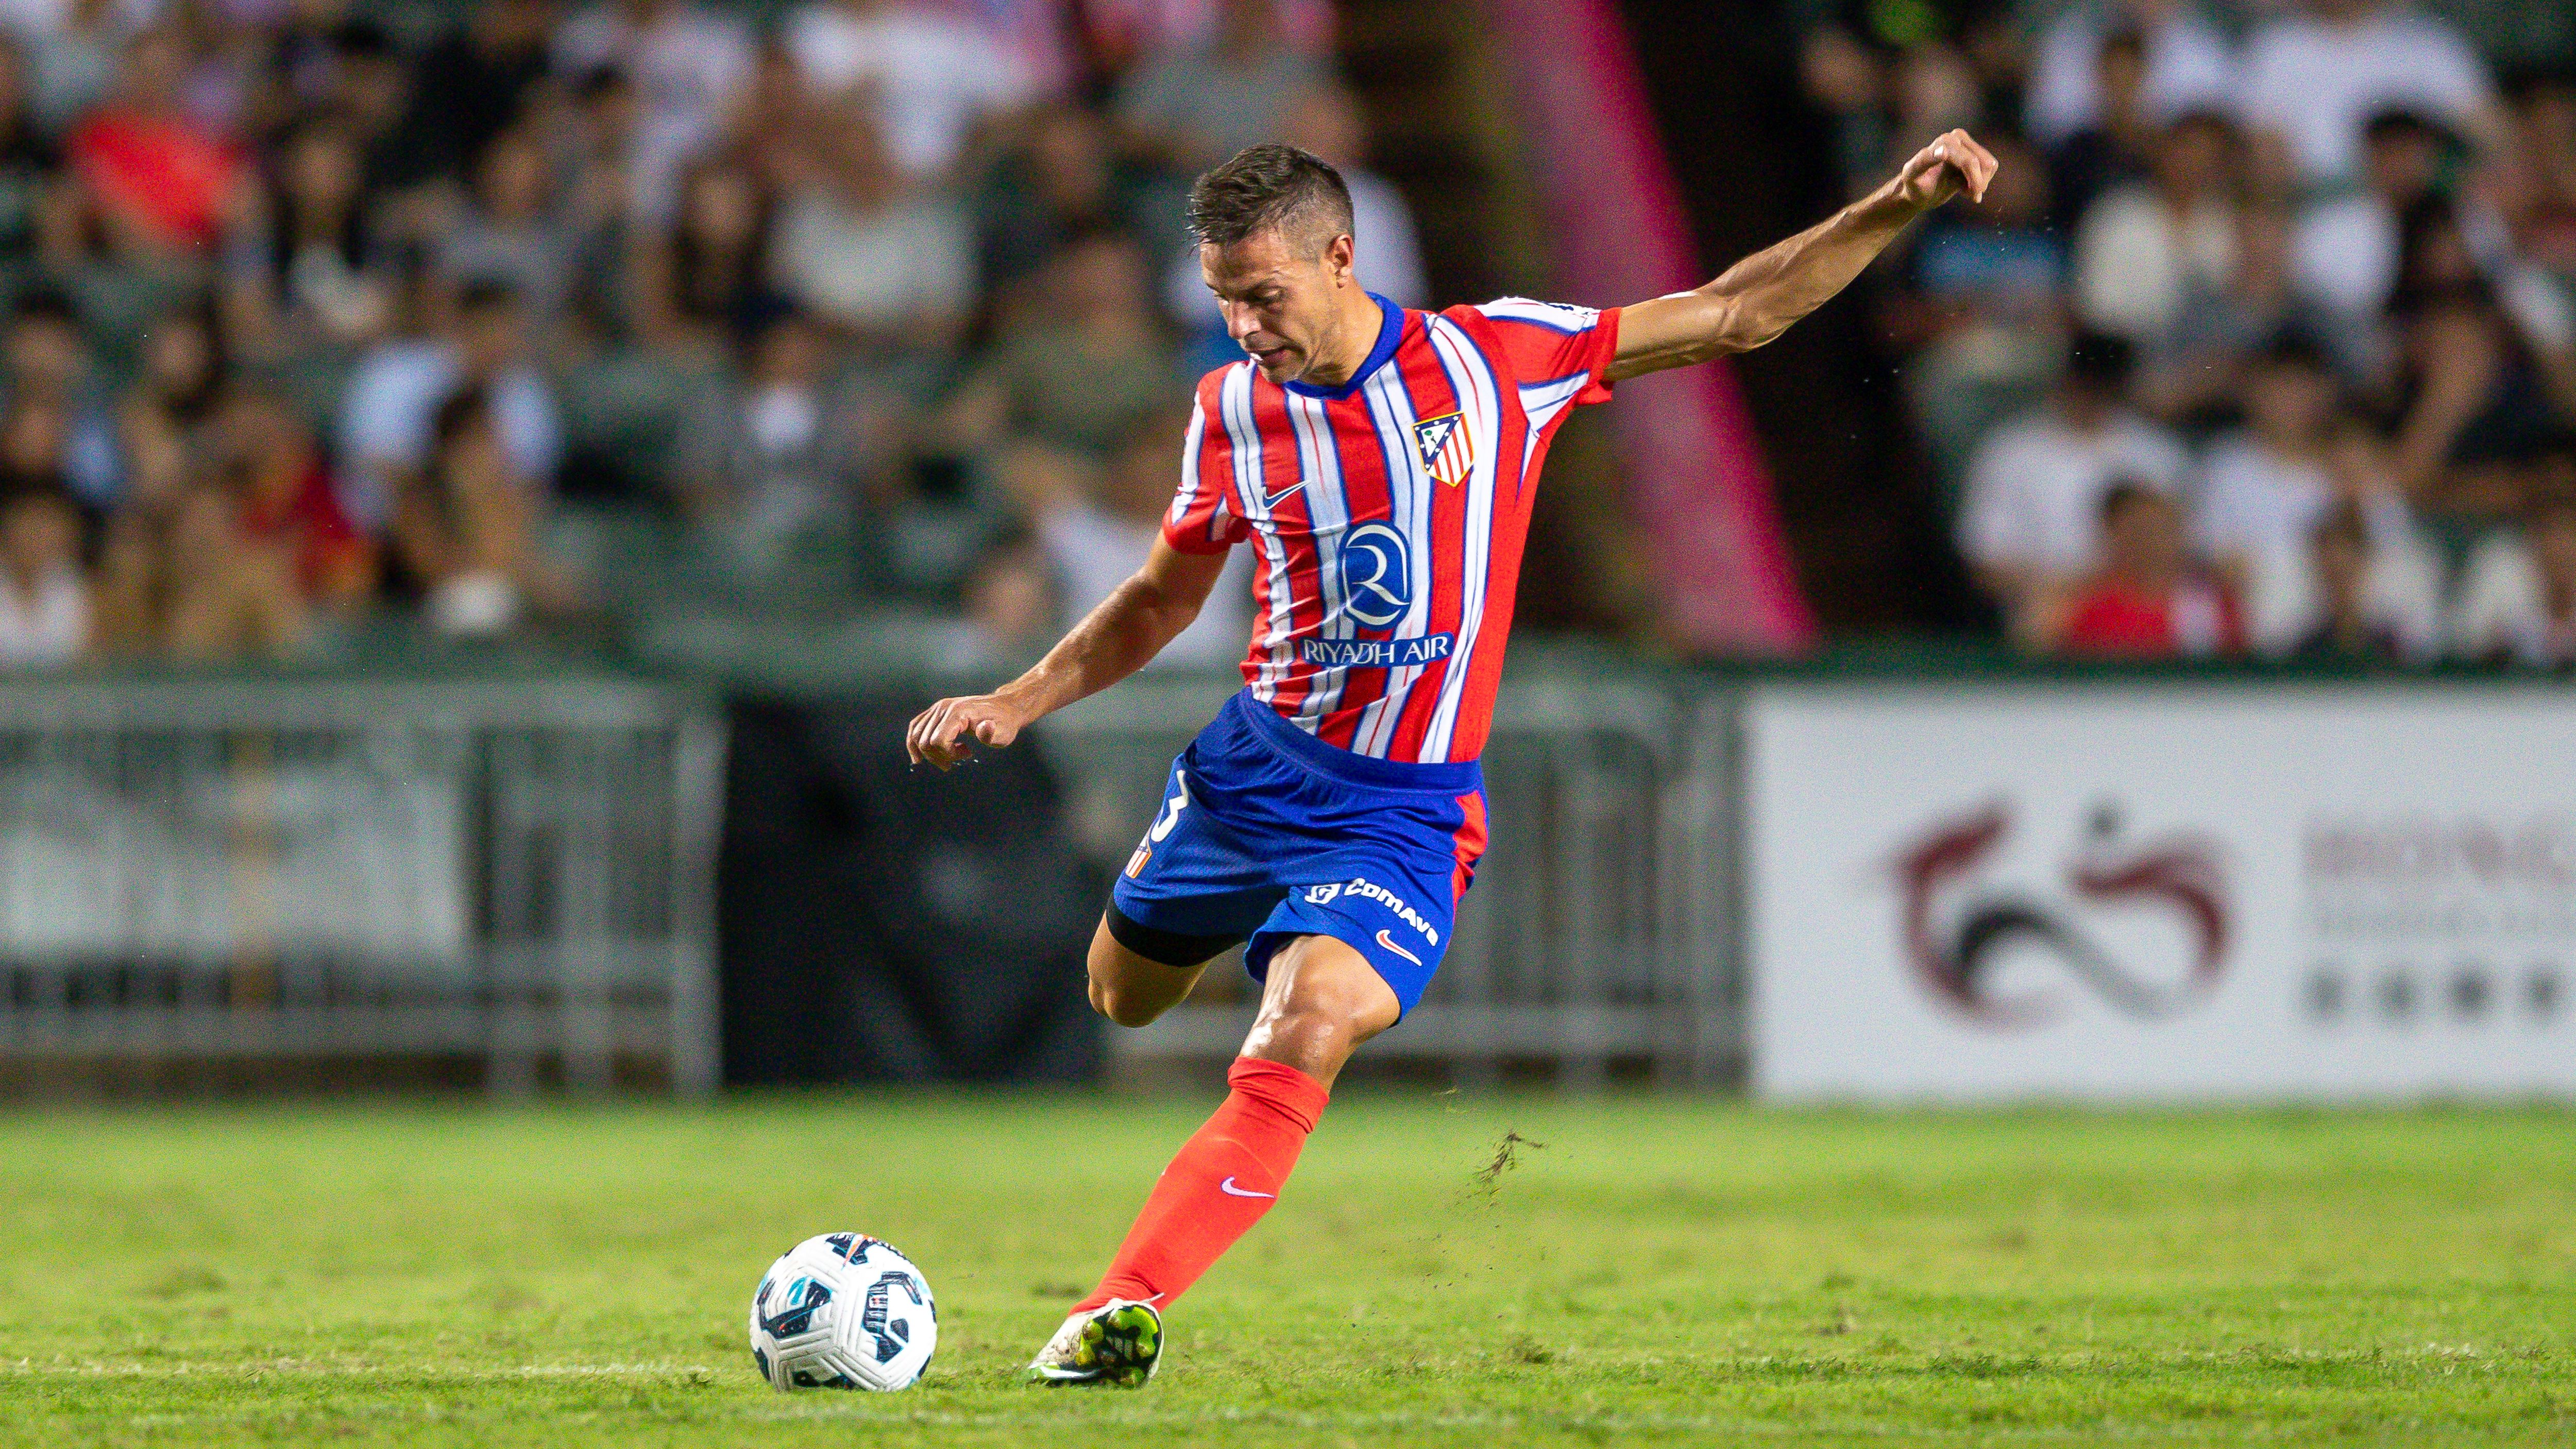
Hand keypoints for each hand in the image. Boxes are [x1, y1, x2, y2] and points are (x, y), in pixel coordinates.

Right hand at [905, 692, 1033, 770]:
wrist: (1004, 708)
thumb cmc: (1004, 723)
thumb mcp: (1004, 733)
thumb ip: (992, 735)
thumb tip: (985, 728)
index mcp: (958, 712)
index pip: (938, 740)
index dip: (948, 754)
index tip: (967, 754)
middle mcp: (943, 707)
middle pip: (924, 740)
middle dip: (938, 757)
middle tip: (957, 760)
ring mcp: (938, 708)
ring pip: (917, 735)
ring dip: (927, 753)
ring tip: (946, 759)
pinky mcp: (936, 711)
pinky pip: (916, 726)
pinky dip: (913, 742)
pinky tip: (918, 757)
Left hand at [1893, 129, 1997, 210]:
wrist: (1919, 191)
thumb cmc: (1914, 185)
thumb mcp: (1912, 175)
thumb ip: (1924, 161)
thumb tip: (1944, 151)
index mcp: (1943, 142)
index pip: (1969, 161)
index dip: (1974, 179)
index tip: (1973, 197)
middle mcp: (1957, 138)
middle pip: (1983, 163)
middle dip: (1978, 184)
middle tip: (1969, 196)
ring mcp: (1966, 143)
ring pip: (1990, 165)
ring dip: (1980, 183)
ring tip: (1964, 191)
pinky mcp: (1974, 151)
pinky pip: (1990, 167)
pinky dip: (1981, 181)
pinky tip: (1966, 188)